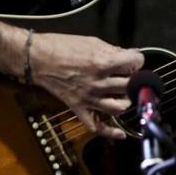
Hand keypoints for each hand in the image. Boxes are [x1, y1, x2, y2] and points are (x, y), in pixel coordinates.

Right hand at [29, 33, 143, 139]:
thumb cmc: (62, 46)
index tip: (135, 60)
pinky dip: (109, 132)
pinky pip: (96, 126)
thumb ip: (113, 50)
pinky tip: (120, 133)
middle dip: (134, 79)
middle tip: (131, 75)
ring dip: (126, 101)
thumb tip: (129, 55)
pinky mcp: (78, 107)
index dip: (138, 59)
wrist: (37, 58)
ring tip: (124, 94)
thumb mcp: (92, 41)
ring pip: (119, 107)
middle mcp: (97, 82)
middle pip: (129, 85)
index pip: (134, 63)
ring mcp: (88, 97)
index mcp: (102, 62)